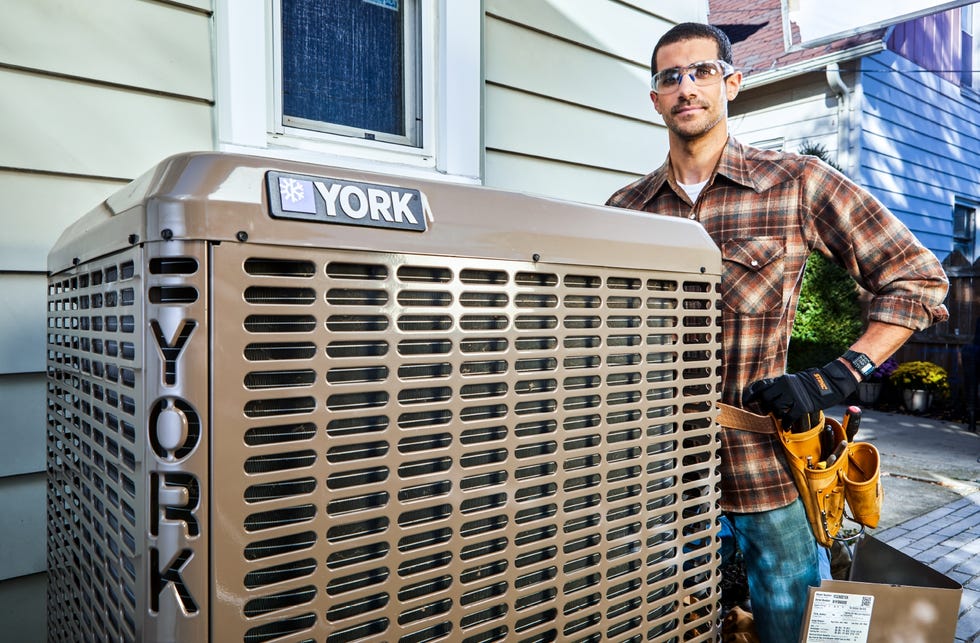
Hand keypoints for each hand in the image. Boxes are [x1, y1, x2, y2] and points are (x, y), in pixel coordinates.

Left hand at [743, 360, 857, 425]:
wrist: (832, 381)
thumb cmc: (815, 381)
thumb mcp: (796, 379)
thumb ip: (783, 385)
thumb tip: (771, 392)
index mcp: (783, 379)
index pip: (762, 386)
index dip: (752, 394)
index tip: (745, 400)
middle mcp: (786, 386)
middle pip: (767, 399)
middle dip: (767, 406)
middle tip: (771, 410)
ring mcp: (794, 396)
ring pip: (777, 408)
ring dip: (777, 414)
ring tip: (781, 416)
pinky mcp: (803, 405)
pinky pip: (789, 417)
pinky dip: (786, 423)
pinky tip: (785, 427)